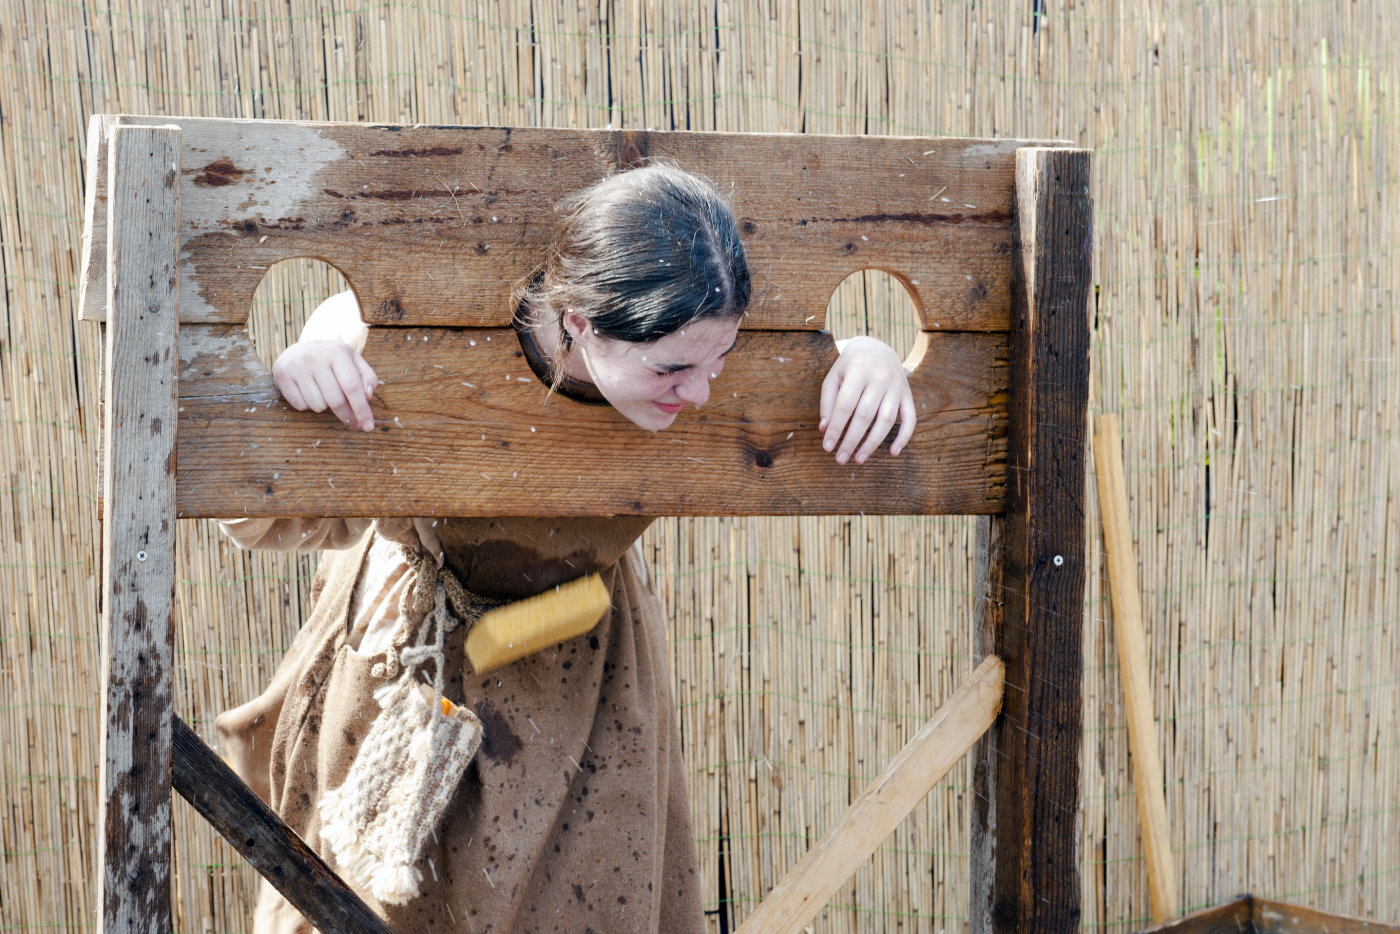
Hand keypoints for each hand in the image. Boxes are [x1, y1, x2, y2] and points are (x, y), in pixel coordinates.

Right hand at [272, 339, 378, 431]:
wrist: (299, 349)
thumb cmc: (332, 360)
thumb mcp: (353, 361)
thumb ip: (367, 377)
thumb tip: (367, 396)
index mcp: (336, 352)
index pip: (352, 386)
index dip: (361, 409)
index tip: (368, 426)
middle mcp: (314, 358)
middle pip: (335, 400)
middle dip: (347, 416)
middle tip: (354, 423)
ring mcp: (296, 367)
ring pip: (318, 406)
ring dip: (325, 407)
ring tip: (324, 393)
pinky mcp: (282, 377)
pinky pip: (300, 406)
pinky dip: (308, 405)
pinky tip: (309, 392)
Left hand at [818, 336, 915, 463]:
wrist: (877, 348)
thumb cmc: (850, 367)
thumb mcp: (834, 377)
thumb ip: (828, 402)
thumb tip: (824, 429)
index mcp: (858, 371)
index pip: (845, 405)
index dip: (836, 428)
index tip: (827, 447)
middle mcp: (880, 378)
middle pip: (865, 416)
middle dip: (851, 440)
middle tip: (840, 459)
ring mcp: (897, 387)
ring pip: (887, 420)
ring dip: (873, 443)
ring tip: (859, 459)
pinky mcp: (908, 394)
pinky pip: (910, 418)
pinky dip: (904, 437)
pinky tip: (893, 453)